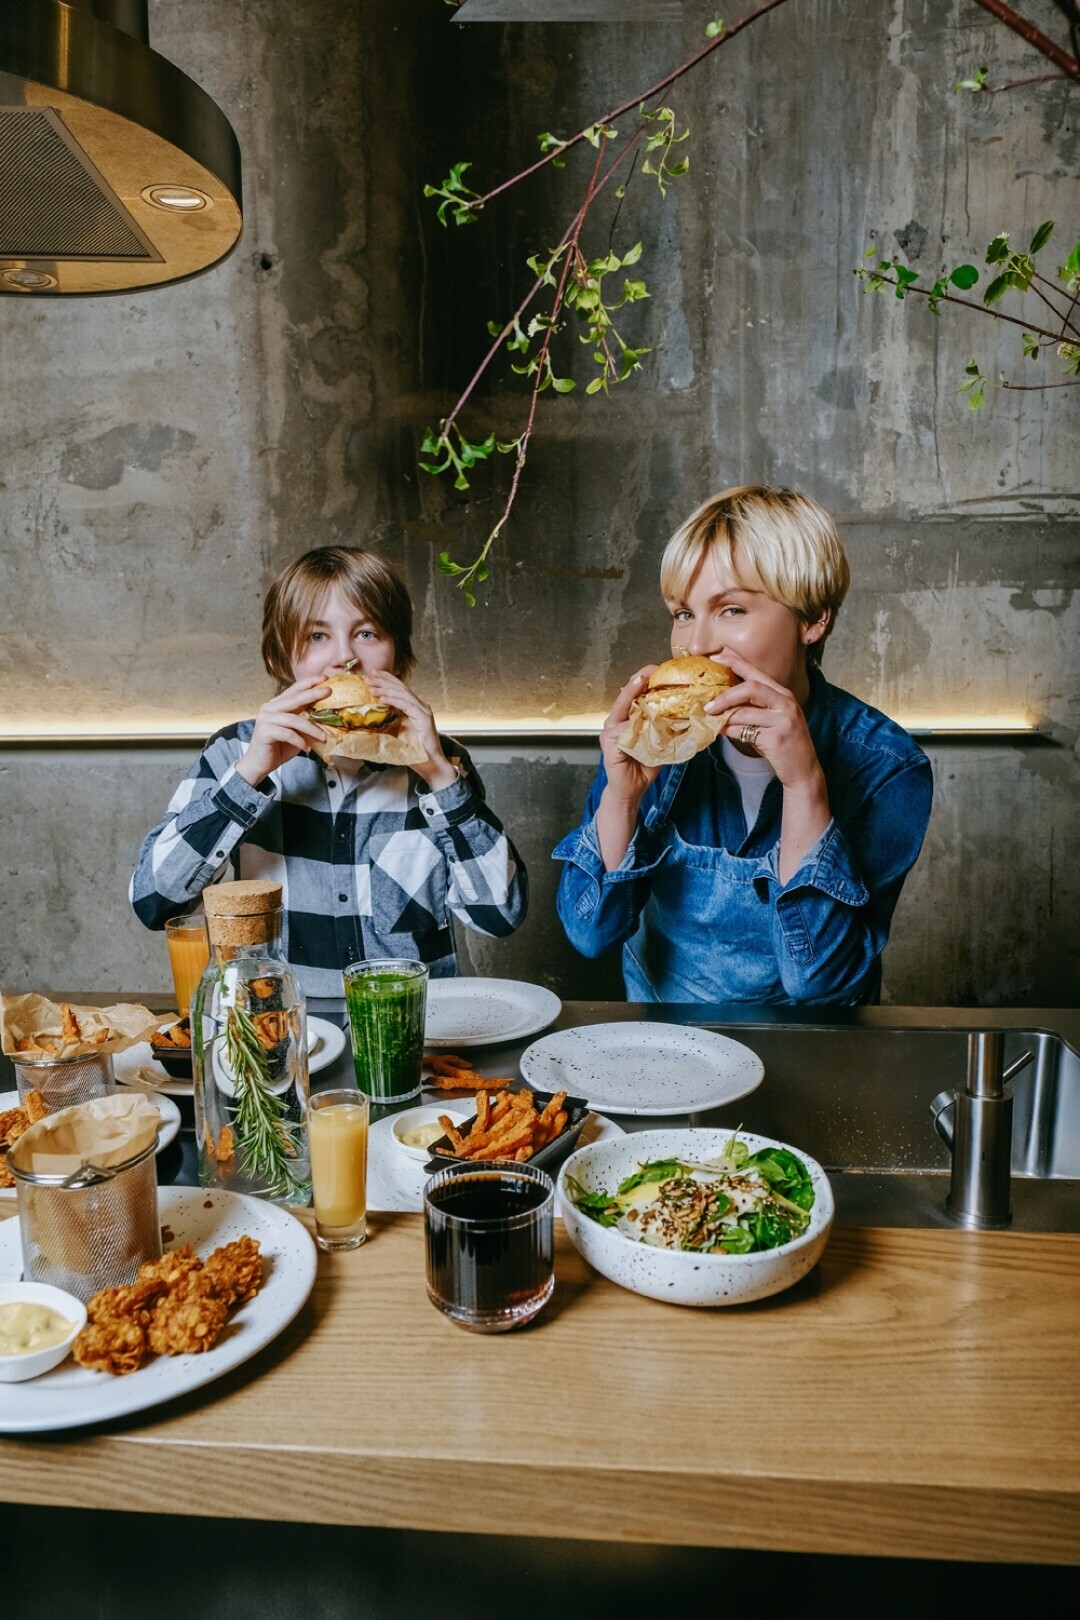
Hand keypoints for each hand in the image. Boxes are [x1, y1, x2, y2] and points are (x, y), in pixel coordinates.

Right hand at [235, 677, 333, 786]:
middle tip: (329, 691)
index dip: (309, 682)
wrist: (260, 764)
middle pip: (294, 699)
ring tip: (324, 737)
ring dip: (311, 729)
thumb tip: (327, 715)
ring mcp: (266, 719)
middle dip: (313, 694)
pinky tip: (307, 749)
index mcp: (277, 704)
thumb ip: (305, 721)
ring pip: (293, 719)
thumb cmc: (279, 747)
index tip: (325, 677)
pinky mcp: (264, 732)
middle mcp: (269, 708)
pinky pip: (287, 734)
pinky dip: (300, 741)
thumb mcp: (296, 731)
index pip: (294, 690)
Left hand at [364, 672, 457, 790]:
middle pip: (400, 688)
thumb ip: (387, 722)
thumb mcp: (396, 733)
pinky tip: (382, 698)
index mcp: (414, 707)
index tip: (372, 674)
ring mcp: (423, 711)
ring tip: (371, 687)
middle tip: (368, 676)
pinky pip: (406, 705)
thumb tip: (368, 718)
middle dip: (384, 681)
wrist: (430, 764)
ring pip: (403, 694)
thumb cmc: (414, 752)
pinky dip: (393, 701)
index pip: (399, 689)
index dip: (387, 680)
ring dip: (385, 689)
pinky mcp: (424, 718)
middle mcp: (420, 706)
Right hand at [595, 666, 661, 870]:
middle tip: (650, 669)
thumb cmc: (645, 765)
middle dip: (637, 681)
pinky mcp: (610, 745)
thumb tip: (693, 714)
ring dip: (632, 695)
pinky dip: (633, 723)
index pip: (636, 695)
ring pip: (623, 710)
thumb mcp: (663, 742)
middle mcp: (616, 722)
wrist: (632, 790)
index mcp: (628, 718)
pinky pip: (623, 730)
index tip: (657, 668)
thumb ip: (670, 727)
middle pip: (626, 696)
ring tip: (641, 682)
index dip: (645, 680)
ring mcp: (610, 732)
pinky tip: (642, 715)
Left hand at [704, 652, 821, 791]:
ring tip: (712, 720)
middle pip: (751, 688)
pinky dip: (729, 731)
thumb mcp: (771, 720)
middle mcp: (786, 703)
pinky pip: (745, 731)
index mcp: (783, 695)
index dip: (735, 663)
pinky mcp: (777, 738)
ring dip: (724, 717)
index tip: (715, 658)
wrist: (802, 769)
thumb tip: (721, 700)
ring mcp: (783, 720)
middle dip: (725, 695)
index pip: (756, 673)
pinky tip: (721, 732)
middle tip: (708, 704)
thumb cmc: (782, 744)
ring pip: (744, 712)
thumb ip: (753, 707)